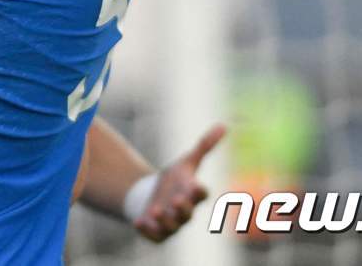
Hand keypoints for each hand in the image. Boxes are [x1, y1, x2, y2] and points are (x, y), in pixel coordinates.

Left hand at [134, 123, 226, 241]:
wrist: (151, 197)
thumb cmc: (174, 181)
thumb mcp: (186, 162)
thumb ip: (204, 146)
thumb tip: (223, 126)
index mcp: (191, 194)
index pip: (200, 194)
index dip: (199, 191)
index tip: (196, 185)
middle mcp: (184, 211)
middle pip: (187, 213)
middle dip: (183, 208)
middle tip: (177, 201)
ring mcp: (171, 223)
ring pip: (171, 227)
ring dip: (165, 220)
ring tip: (156, 210)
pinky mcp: (156, 232)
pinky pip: (153, 236)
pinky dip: (146, 231)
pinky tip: (138, 223)